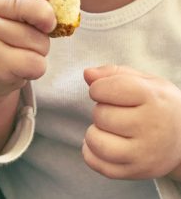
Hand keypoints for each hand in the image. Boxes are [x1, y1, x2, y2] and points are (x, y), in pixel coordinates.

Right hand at [0, 0, 55, 96]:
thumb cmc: (6, 38)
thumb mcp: (12, 14)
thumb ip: (30, 4)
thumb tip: (60, 7)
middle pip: (29, 7)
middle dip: (46, 17)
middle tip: (48, 26)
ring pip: (37, 41)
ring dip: (41, 49)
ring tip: (26, 51)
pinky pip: (34, 64)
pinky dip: (37, 67)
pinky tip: (23, 66)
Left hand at [83, 65, 180, 179]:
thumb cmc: (159, 104)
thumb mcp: (144, 81)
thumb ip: (113, 73)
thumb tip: (87, 73)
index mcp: (153, 97)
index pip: (106, 89)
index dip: (97, 88)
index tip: (105, 90)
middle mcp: (151, 127)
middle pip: (100, 114)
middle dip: (101, 109)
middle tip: (116, 111)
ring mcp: (144, 153)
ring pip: (96, 141)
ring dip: (94, 131)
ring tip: (108, 128)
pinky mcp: (135, 172)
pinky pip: (96, 163)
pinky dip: (91, 151)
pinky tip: (104, 142)